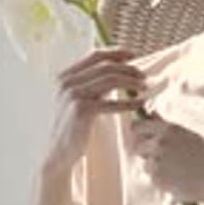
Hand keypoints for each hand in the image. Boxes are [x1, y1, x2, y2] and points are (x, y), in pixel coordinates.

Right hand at [43, 47, 148, 176]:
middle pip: (105, 66)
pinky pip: (111, 102)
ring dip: (130, 81)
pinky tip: (139, 103)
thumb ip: (94, 85)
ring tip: (144, 87)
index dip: (117, 53)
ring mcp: (73, 95)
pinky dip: (128, 102)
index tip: (134, 55)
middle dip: (128, 68)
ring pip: (110, 80)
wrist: (59, 152)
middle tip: (143, 75)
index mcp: (65, 76)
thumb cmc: (73, 127)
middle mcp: (66, 82)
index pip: (95, 55)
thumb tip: (119, 72)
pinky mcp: (81, 110)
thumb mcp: (81, 99)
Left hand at [130, 112, 203, 204]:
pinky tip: (180, 180)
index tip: (143, 139)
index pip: (138, 127)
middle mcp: (160, 143)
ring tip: (178, 171)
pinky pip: (153, 179)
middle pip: (136, 146)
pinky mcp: (158, 179)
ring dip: (156, 168)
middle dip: (145, 153)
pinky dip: (162, 180)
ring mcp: (157, 161)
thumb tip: (151, 115)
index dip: (139, 134)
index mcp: (168, 129)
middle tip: (161, 159)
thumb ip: (167, 128)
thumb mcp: (188, 135)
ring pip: (146, 165)